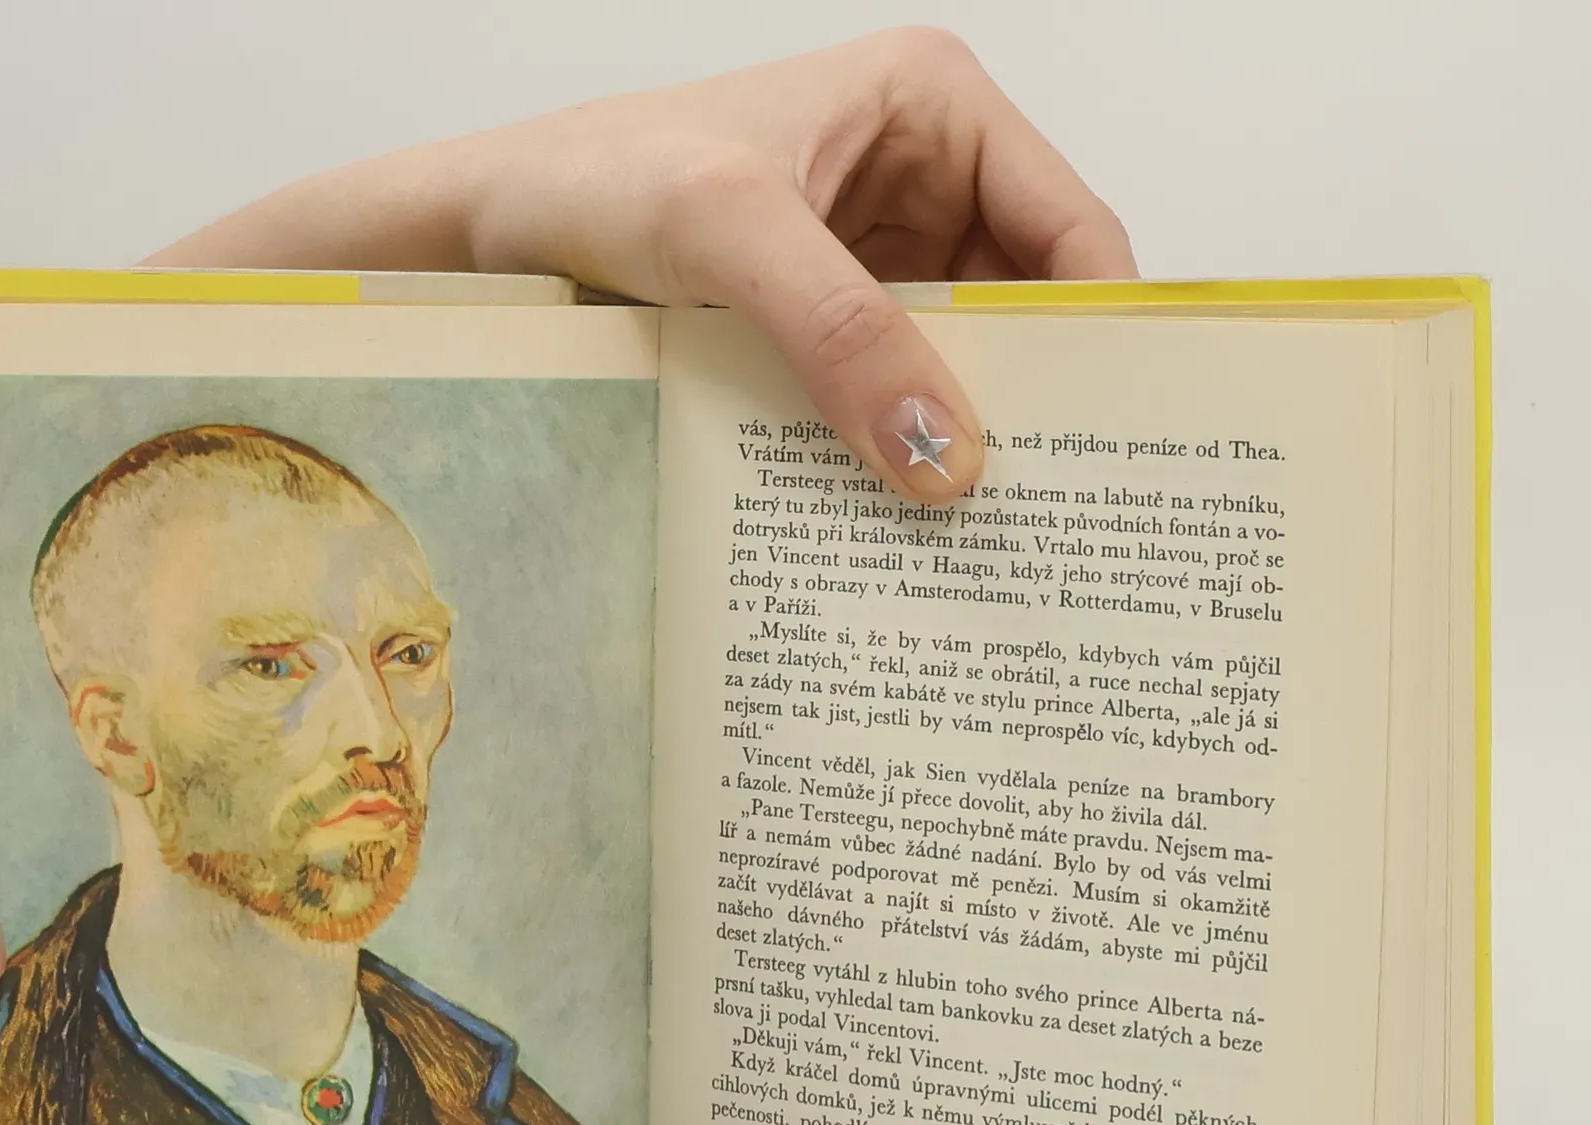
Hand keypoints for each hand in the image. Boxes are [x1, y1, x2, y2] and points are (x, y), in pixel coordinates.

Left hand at [146, 28, 1135, 501]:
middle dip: (1036, 408)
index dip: (1103, 341)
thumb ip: (844, 335)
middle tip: (1057, 529)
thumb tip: (952, 459)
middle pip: (1024, 313)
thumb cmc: (589, 183)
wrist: (474, 238)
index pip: (1074, 233)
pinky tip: (896, 526)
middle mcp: (917, 181)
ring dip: (963, 447)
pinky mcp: (817, 335)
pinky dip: (894, 458)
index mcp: (933, 108)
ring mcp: (870, 265)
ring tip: (983, 550)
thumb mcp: (726, 238)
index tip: (1115, 456)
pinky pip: (888, 400)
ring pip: (957, 369)